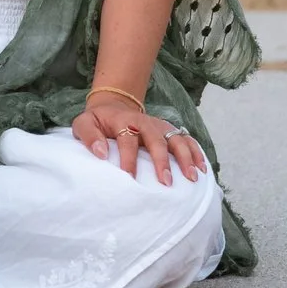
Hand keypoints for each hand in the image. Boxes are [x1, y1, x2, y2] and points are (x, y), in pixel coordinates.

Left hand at [73, 98, 204, 186]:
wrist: (114, 105)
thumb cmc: (98, 121)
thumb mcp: (84, 124)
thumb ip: (88, 136)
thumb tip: (100, 153)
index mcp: (123, 120)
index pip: (127, 138)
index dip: (129, 158)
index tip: (130, 178)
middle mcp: (144, 122)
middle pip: (157, 139)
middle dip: (163, 161)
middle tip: (167, 182)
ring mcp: (159, 126)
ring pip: (176, 138)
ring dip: (185, 157)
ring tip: (192, 177)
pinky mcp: (169, 130)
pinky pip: (186, 139)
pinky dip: (196, 152)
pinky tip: (202, 167)